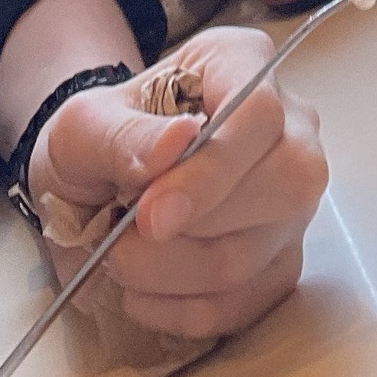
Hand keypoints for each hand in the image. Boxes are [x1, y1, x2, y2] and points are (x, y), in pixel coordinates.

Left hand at [28, 26, 327, 340]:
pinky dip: (184, 311)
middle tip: (123, 241)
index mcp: (242, 65)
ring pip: (257, 254)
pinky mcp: (280, 259)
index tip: (150, 214)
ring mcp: (291, 199)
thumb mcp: (85, 125)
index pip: (259, 113)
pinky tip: (144, 291)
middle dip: (192, 232)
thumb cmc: (99, 138)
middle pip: (285, 185)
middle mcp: (288, 127)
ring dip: (173, 275)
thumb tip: (179, 141)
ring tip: (121, 259)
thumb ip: (124, 134)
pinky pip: (247, 304)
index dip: (213, 171)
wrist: (94, 185)